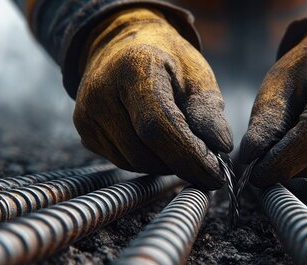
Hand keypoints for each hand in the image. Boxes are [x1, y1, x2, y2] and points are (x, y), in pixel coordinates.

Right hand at [74, 8, 232, 189]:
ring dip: (165, 165)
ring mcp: (87, 113)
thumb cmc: (167, 61)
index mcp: (133, 68)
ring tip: (184, 148)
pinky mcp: (85, 131)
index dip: (189, 156)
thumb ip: (209, 111)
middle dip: (181, 165)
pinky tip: (161, 144)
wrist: (124, 46)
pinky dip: (148, 161)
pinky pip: (122, 161)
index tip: (217, 175)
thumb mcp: (197, 76)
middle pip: (144, 151)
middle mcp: (101, 91)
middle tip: (208, 164)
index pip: (158, 127)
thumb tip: (222, 145)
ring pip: (133, 162)